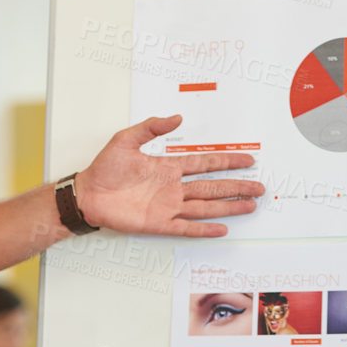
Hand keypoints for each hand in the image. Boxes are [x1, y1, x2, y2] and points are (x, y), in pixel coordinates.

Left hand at [73, 116, 264, 237]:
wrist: (86, 194)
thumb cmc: (103, 169)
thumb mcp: (126, 139)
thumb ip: (151, 128)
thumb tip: (175, 117)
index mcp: (167, 167)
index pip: (204, 163)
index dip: (227, 161)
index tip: (247, 160)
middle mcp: (172, 187)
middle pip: (212, 186)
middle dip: (237, 185)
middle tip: (259, 187)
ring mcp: (167, 206)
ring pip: (205, 206)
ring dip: (228, 205)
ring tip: (250, 205)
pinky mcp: (158, 222)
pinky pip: (186, 226)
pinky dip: (204, 228)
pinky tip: (222, 228)